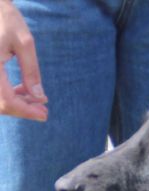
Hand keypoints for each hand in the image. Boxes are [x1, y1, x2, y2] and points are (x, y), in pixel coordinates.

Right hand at [0, 0, 46, 120]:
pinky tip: (25, 90)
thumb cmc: (5, 18)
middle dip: (23, 109)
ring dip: (16, 103)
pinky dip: (9, 94)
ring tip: (37, 99)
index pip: (7, 100)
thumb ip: (31, 71)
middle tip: (44, 109)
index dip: (26, 111)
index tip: (45, 114)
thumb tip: (40, 97)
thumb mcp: (24, 42)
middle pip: (0, 104)